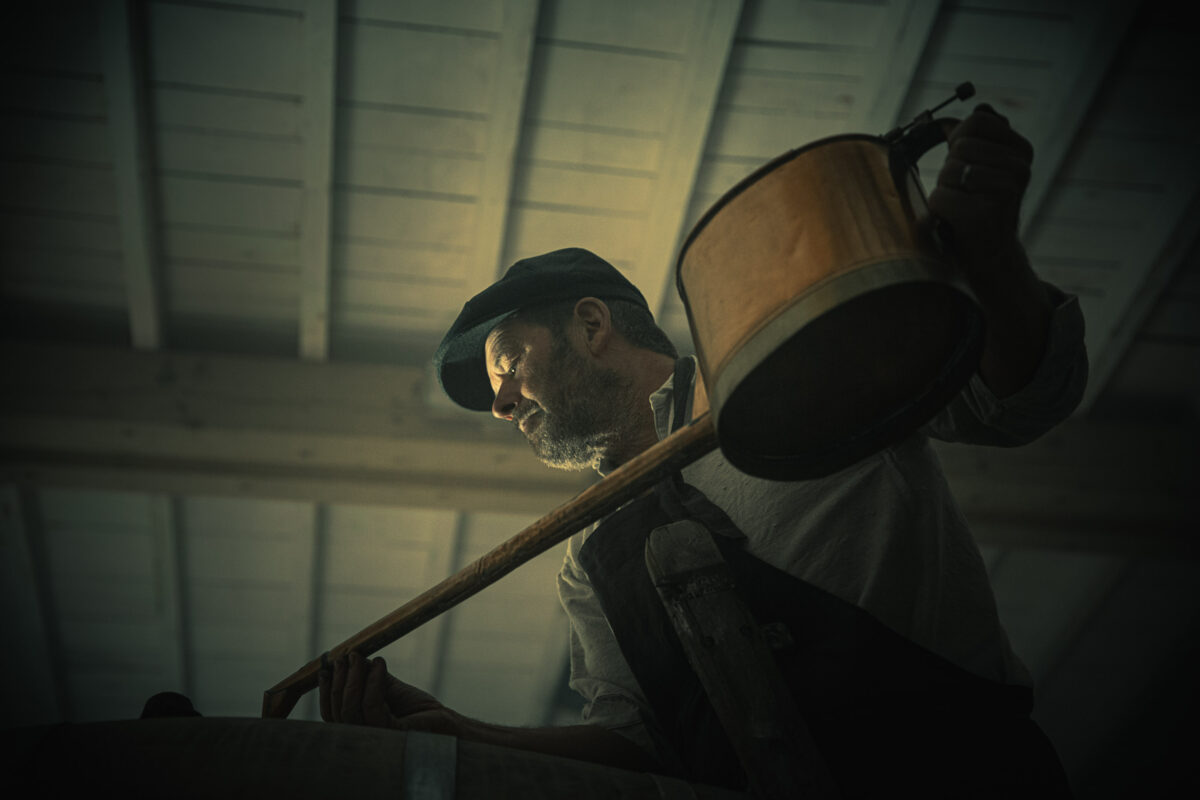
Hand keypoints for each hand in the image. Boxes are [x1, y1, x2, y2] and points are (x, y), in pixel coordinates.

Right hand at [319, 652, 459, 733]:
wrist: (444, 719)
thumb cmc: (415, 707)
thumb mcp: (386, 688)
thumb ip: (366, 677)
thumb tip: (347, 657)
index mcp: (357, 729)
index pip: (331, 714)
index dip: (326, 690)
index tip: (326, 666)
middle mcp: (363, 739)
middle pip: (338, 712)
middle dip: (340, 680)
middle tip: (348, 656)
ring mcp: (376, 739)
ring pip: (351, 710)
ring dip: (353, 678)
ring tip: (360, 657)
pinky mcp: (392, 734)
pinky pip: (373, 707)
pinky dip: (373, 682)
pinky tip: (380, 664)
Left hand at [928, 103, 1033, 277]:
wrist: (990, 255)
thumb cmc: (979, 206)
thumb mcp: (985, 166)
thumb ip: (982, 135)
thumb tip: (981, 105)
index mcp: (1022, 151)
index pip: (977, 120)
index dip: (958, 138)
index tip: (965, 159)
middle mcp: (1020, 168)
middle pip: (959, 147)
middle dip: (950, 170)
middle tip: (965, 192)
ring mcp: (1005, 191)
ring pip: (949, 171)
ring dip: (944, 190)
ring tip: (962, 206)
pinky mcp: (984, 215)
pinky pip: (941, 197)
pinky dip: (938, 210)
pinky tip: (956, 221)